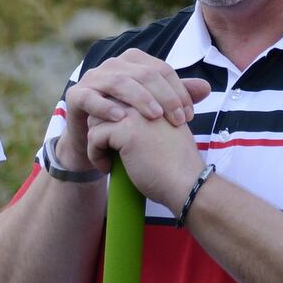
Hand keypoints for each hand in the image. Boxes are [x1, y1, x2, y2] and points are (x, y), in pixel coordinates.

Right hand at [57, 49, 210, 173]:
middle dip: (164, 96)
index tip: (188, 116)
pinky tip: (119, 118)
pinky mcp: (76, 95)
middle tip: (177, 120)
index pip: (162, 70)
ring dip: (139, 99)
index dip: (178, 91)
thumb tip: (207, 88)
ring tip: (154, 116)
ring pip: (119, 82)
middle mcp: (113, 65)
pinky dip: (105, 106)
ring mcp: (92, 78)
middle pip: (144, 74)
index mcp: (133, 62)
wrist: (94, 141)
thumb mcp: (154, 110)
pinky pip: (90, 97)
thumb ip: (175, 97)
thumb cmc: (127, 122)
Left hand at [84, 110, 205, 211]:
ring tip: (108, 159)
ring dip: (97, 140)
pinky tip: (107, 167)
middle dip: (102, 128)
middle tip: (108, 151)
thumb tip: (121, 123)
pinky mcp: (125, 130)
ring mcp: (135, 114)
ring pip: (96, 118)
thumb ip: (151, 119)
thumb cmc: (177, 165)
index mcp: (156, 98)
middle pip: (105, 105)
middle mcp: (146, 100)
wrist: (188, 184)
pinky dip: (95, 154)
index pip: (120, 99)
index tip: (117, 142)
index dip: (113, 119)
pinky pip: (95, 136)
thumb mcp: (168, 131)